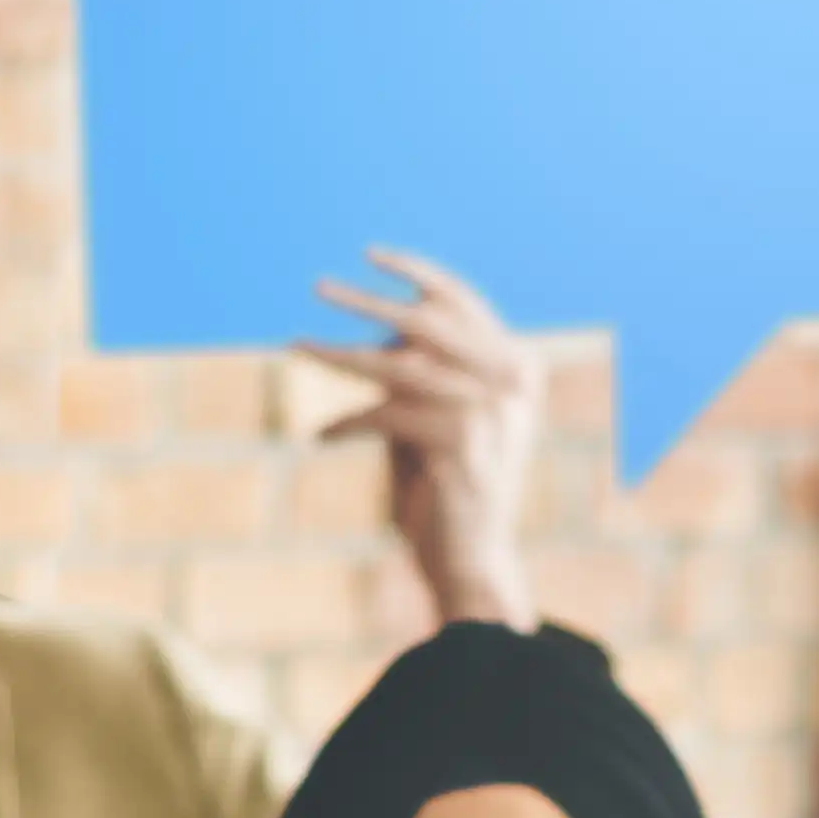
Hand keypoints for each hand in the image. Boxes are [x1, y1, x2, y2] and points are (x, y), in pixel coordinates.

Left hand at [314, 246, 539, 633]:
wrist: (472, 563)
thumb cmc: (449, 492)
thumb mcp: (439, 419)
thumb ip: (422, 375)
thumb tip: (380, 334)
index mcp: (521, 369)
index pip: (466, 302)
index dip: (418, 273)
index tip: (372, 254)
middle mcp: (513, 385)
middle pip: (430, 322)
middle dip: (370, 301)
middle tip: (320, 285)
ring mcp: (491, 414)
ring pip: (399, 366)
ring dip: (341, 355)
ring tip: (298, 345)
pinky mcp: (460, 446)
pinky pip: (387, 415)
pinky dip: (349, 424)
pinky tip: (321, 437)